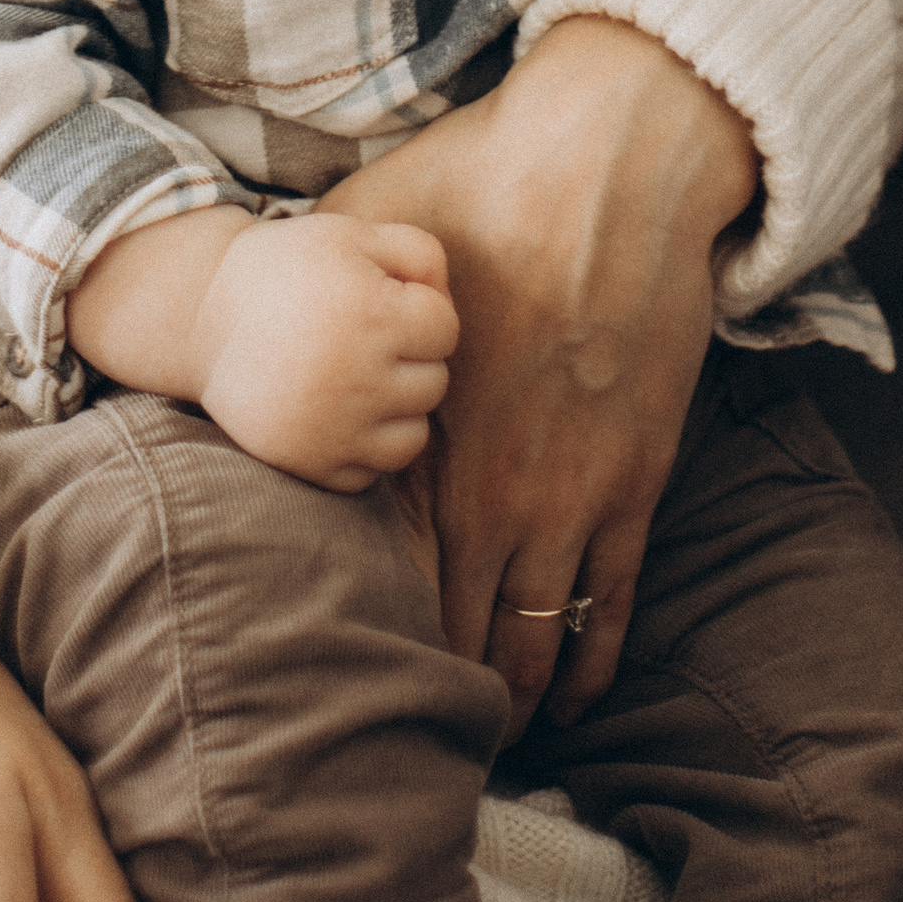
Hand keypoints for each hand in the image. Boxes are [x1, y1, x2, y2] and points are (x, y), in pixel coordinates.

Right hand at [195, 214, 456, 488]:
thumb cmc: (286, 269)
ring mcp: (335, 428)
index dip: (420, 309)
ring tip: (357, 378)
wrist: (201, 317)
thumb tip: (449, 299)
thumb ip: (418, 252)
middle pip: (434, 382)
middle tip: (364, 337)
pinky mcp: (311, 464)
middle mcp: (358, 376)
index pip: (445, 328)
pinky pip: (372, 473)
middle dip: (411, 357)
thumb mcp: (349, 233)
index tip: (383, 300)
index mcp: (372, 312)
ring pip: (413, 436)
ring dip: (397, 408)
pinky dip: (363, 447)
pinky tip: (337, 413)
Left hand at [319, 18, 755, 736]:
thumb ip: (323, 272)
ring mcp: (574, 495)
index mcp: (423, 436)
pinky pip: (610, 605)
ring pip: (535, 640)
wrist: (612, 165)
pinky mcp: (637, 485)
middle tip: (410, 723)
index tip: (338, 665)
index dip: (359, 629)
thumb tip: (264, 273)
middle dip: (436, 685)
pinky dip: (587, 660)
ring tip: (493, 737)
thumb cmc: (482, 179)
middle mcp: (495, 489)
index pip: (384, 572)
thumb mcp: (369, 221)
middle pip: (458, 631)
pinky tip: (573, 698)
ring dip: (514, 696)